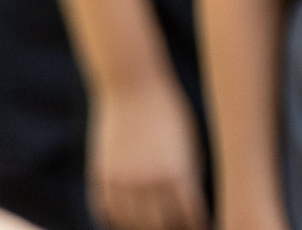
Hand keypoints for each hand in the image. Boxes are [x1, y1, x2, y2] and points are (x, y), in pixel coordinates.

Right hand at [88, 73, 208, 229]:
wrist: (132, 84)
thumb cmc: (169, 112)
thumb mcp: (190, 143)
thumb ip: (190, 178)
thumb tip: (192, 210)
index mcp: (177, 174)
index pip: (190, 218)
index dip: (197, 225)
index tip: (200, 225)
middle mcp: (148, 181)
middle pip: (160, 227)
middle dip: (172, 229)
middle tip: (177, 225)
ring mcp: (121, 179)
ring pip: (131, 224)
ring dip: (143, 227)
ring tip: (152, 223)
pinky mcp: (101, 174)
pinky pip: (106, 211)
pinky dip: (116, 219)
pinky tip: (126, 218)